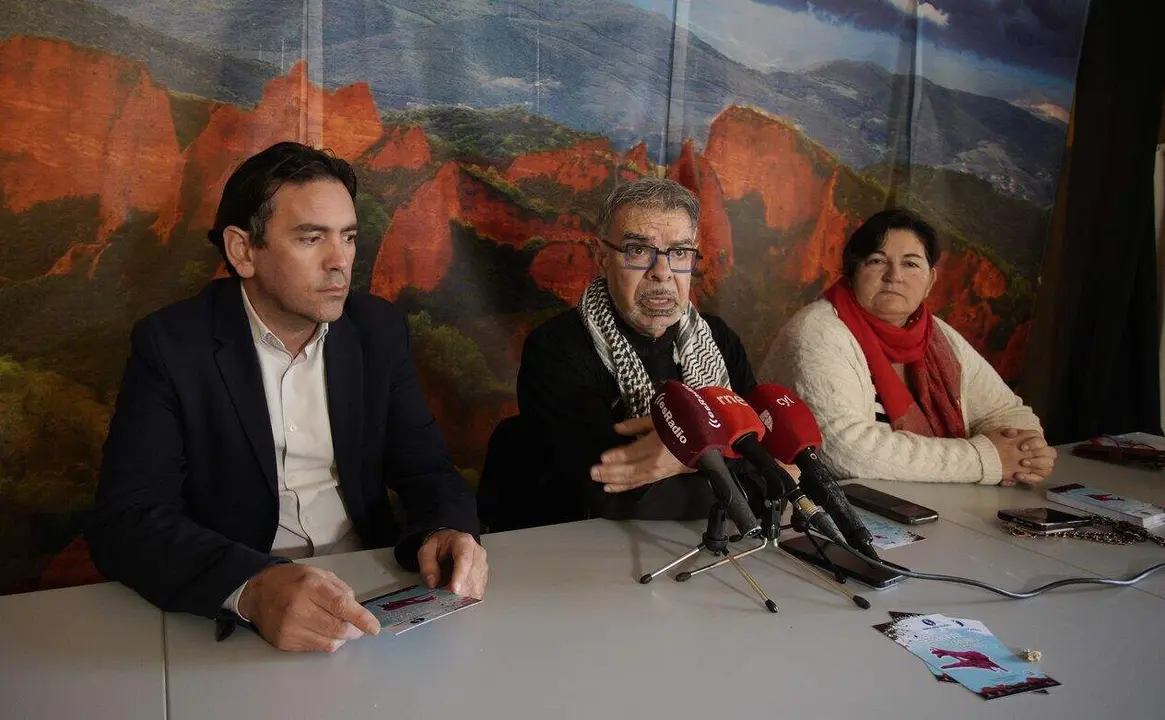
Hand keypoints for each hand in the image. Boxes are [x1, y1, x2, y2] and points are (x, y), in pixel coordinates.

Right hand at [238, 564, 379, 652]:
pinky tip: (321, 631)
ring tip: (337, 628)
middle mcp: (299, 608)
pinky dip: (326, 642)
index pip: (341, 606)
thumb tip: (357, 610)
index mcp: (310, 586)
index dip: (361, 618)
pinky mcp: (284, 642)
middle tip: (357, 628)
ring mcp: (290, 628)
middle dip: (354, 631)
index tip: (374, 628)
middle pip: (338, 629)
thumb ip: (341, 590)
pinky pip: (316, 648)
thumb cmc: (292, 580)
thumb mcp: (319, 573)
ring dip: (341, 638)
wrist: (257, 593)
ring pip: (329, 643)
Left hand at [418, 529, 487, 598]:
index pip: (465, 559)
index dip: (460, 576)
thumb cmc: (440, 547)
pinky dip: (466, 599)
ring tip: (448, 596)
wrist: (449, 545)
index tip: (454, 589)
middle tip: (443, 597)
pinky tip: (456, 597)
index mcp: (463, 542)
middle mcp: (477, 553)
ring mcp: (482, 566)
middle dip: (458, 591)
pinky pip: (477, 592)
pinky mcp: (483, 578)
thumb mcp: (427, 550)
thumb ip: (427, 564)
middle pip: (472, 576)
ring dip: (462, 596)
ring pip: (476, 587)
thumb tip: (432, 581)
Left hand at [589, 416, 693, 492]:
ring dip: (617, 482)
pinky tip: (613, 487)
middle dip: (612, 472)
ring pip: (637, 479)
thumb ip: (637, 425)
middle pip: (633, 469)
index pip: (635, 452)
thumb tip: (617, 429)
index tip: (602, 457)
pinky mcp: (664, 476)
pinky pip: (643, 482)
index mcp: (661, 444)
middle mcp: (661, 461)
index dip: (618, 456)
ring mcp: (663, 471)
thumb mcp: (659, 418)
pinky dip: (627, 486)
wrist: (709, 437)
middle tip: (594, 473)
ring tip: (600, 482)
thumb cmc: (684, 423)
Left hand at [1007, 429, 1056, 484]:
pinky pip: (1039, 478)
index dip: (1033, 443)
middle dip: (1037, 455)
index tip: (1021, 447)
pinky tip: (1018, 476)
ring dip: (1035, 466)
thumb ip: (1008, 433)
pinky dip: (1029, 478)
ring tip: (1021, 466)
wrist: (997, 458)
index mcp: (1036, 442)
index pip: (1041, 441)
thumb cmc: (1004, 445)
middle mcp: (1042, 453)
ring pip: (1048, 466)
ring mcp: (1041, 465)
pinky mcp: (1036, 476)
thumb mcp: (1003, 436)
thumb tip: (1011, 432)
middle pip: (1050, 453)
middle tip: (1023, 460)